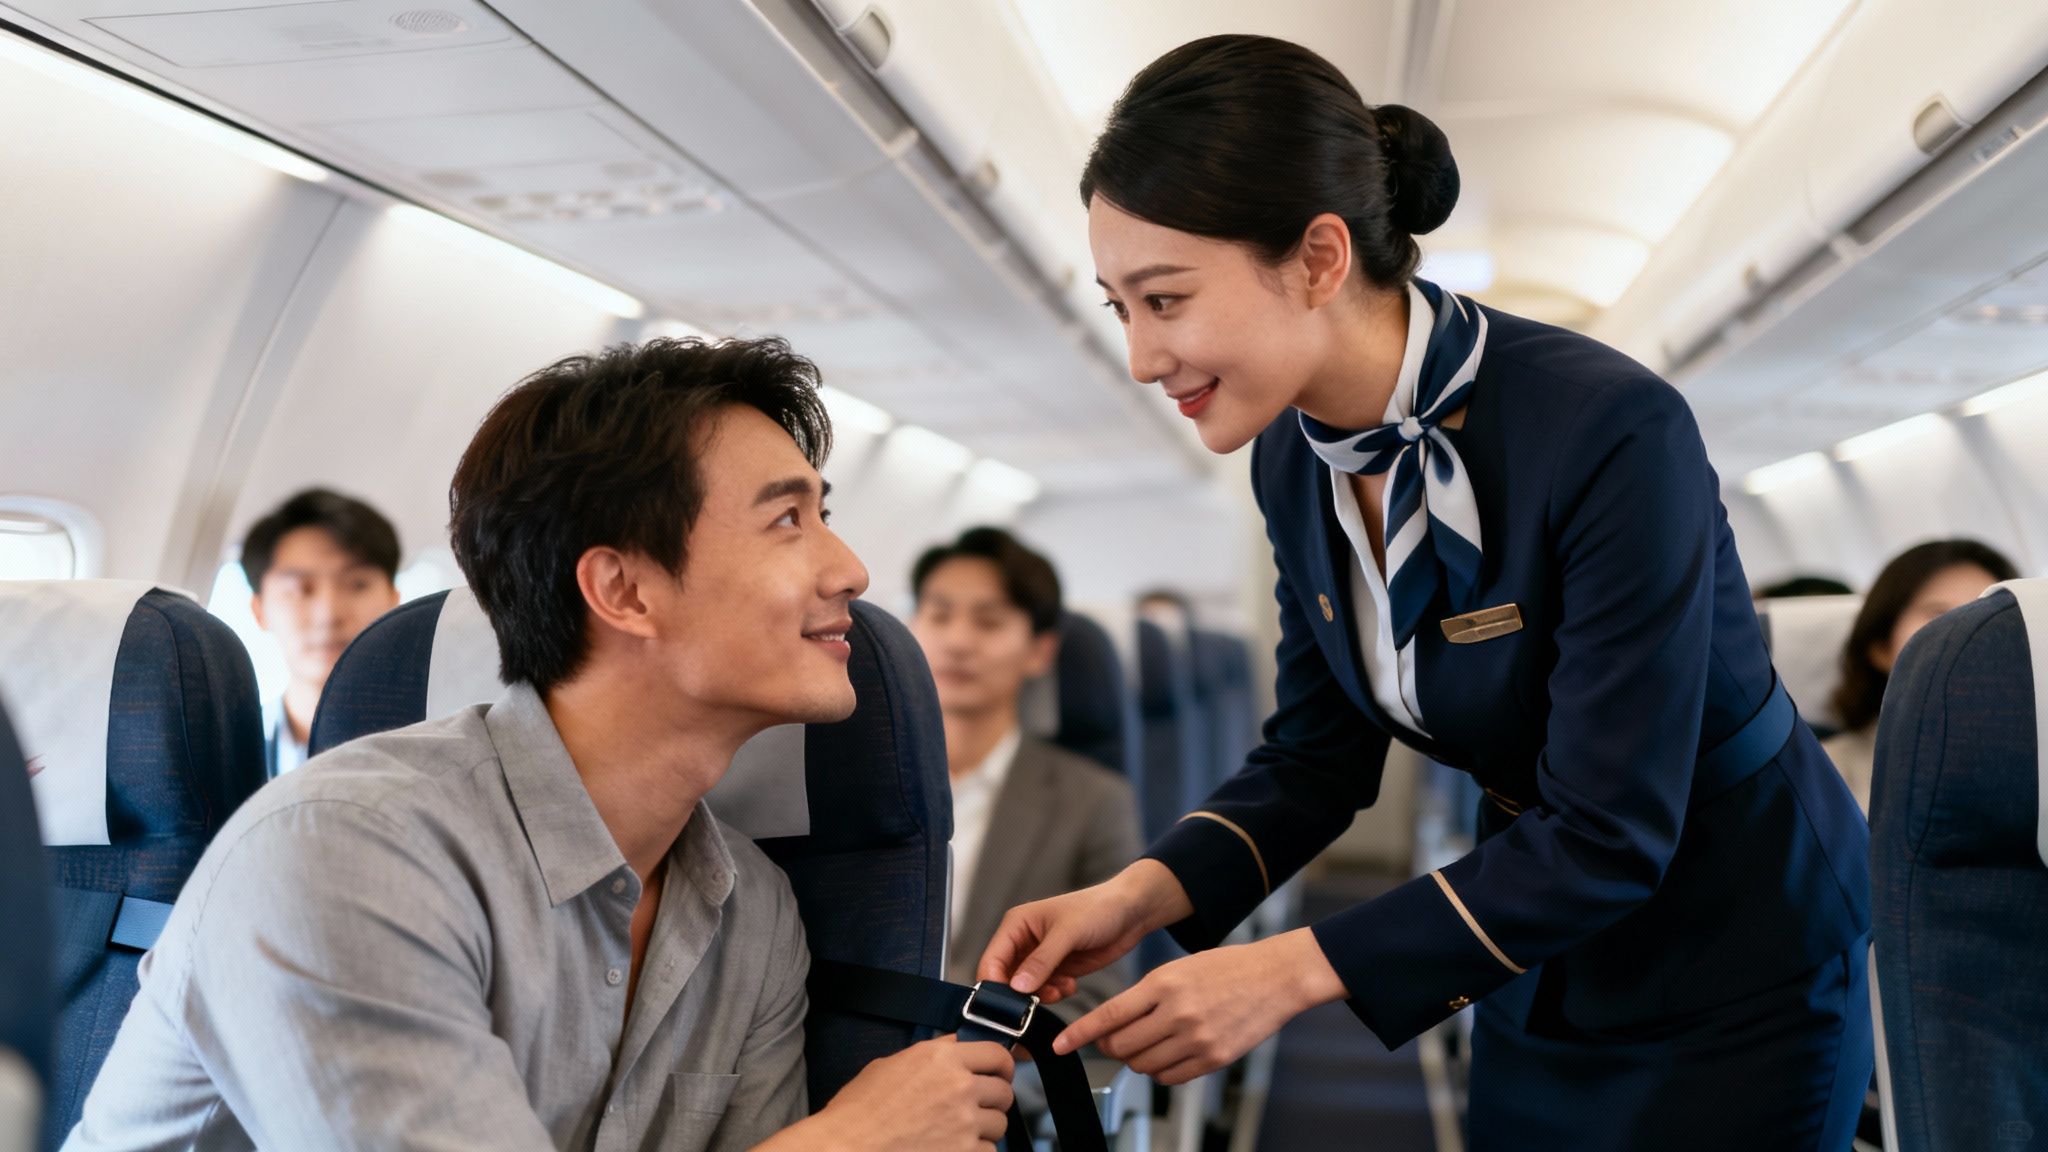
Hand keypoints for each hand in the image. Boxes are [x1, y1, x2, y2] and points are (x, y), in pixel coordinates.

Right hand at [799, 1035, 1014, 1151]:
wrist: (845, 1147)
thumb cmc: (858, 1111)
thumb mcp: (891, 1065)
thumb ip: (931, 1055)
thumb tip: (953, 1049)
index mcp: (941, 1059)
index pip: (997, 1053)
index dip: (1002, 1065)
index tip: (1000, 1073)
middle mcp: (959, 1086)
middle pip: (1004, 1091)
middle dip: (993, 1099)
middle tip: (978, 1106)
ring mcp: (964, 1123)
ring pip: (999, 1124)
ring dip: (985, 1128)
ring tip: (960, 1131)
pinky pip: (989, 1151)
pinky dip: (976, 1151)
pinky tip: (954, 1148)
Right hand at [978, 860, 1191, 1004]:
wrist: (1131, 913)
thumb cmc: (1098, 908)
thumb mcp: (1068, 932)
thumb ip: (1042, 960)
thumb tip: (1017, 987)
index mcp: (1017, 924)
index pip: (992, 960)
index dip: (994, 984)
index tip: (1007, 1004)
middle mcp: (1024, 941)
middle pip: (1005, 978)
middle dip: (1019, 994)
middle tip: (1036, 1003)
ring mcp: (1040, 957)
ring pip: (1025, 989)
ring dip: (1040, 995)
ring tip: (1061, 989)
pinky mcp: (1057, 969)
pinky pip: (1045, 991)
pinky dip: (1055, 994)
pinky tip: (1071, 985)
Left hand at [1050, 928, 1346, 1084]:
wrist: (1275, 977)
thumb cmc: (1226, 968)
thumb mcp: (1178, 969)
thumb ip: (1147, 996)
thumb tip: (1115, 1025)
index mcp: (1164, 983)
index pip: (1110, 1014)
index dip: (1081, 1033)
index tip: (1061, 1045)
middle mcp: (1177, 1012)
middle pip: (1122, 1045)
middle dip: (1111, 1046)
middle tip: (1113, 1040)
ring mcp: (1196, 1038)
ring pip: (1144, 1064)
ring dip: (1137, 1059)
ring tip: (1149, 1042)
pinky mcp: (1213, 1058)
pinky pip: (1169, 1077)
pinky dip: (1160, 1071)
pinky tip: (1168, 1054)